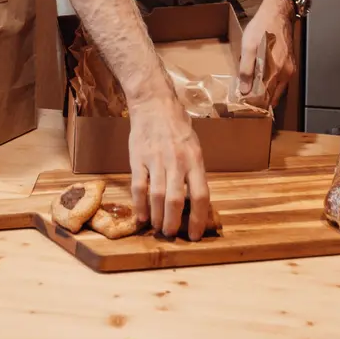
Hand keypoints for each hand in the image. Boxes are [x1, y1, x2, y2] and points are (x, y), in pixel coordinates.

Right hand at [127, 88, 210, 239]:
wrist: (154, 104)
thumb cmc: (177, 126)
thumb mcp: (194, 146)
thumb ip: (193, 171)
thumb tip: (195, 200)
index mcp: (195, 160)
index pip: (201, 195)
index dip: (199, 219)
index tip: (196, 234)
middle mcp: (177, 162)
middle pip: (176, 200)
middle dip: (174, 223)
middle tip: (172, 234)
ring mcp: (156, 160)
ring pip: (157, 197)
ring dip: (157, 217)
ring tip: (158, 228)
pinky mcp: (138, 158)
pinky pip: (139, 187)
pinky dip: (139, 205)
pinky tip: (141, 217)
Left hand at [238, 0, 295, 104]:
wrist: (278, 12)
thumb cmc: (262, 27)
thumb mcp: (248, 47)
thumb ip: (247, 70)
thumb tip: (245, 90)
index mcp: (277, 72)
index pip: (268, 98)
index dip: (256, 103)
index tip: (245, 105)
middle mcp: (286, 74)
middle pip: (273, 95)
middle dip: (260, 99)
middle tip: (245, 99)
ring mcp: (290, 68)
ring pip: (277, 87)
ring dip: (265, 90)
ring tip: (250, 90)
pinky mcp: (290, 62)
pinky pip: (280, 78)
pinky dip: (270, 82)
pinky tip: (260, 78)